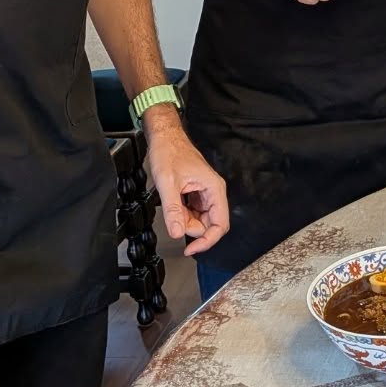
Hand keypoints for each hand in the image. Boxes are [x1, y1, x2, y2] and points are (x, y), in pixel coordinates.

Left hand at [142, 112, 228, 255]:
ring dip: (185, 220)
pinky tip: (174, 202)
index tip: (191, 249)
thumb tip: (177, 232)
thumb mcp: (167, 183)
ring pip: (199, 220)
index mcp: (214, 189)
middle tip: (174, 218)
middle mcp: (213, 192)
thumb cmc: (170, 152)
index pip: (220, 225)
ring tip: (172, 204)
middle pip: (209, 225)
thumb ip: (173, 210)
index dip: (206, 241)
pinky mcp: (197, 194)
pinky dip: (182, 213)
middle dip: (191, 227)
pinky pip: (193, 212)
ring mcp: (205, 193)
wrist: (165, 137)